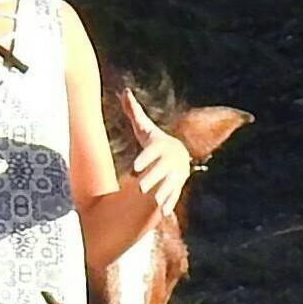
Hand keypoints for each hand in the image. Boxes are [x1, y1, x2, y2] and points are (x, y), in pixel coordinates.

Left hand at [121, 91, 194, 211]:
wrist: (178, 154)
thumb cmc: (155, 141)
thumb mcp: (145, 127)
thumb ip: (134, 112)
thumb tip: (124, 90)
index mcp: (161, 146)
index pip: (152, 153)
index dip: (144, 159)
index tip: (134, 167)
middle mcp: (170, 161)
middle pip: (161, 170)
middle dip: (152, 177)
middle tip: (140, 187)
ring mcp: (175, 174)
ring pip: (169, 184)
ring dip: (162, 192)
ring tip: (154, 200)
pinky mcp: (176, 186)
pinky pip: (174, 195)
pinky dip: (169, 203)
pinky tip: (162, 213)